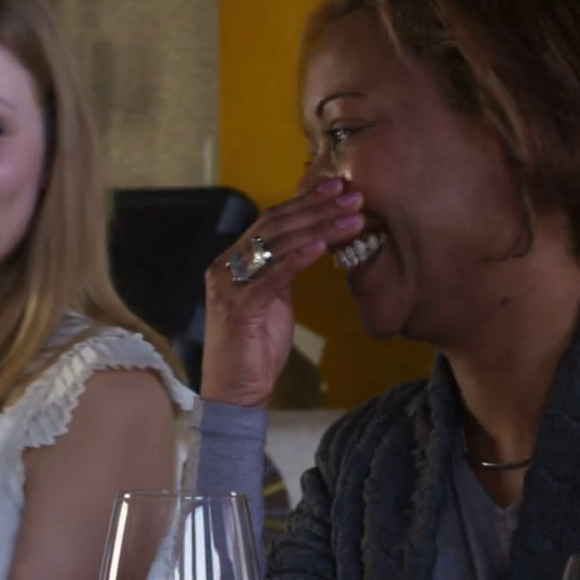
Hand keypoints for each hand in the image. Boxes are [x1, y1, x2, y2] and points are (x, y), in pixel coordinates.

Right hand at [200, 176, 362, 406]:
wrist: (234, 392)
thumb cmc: (255, 349)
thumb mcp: (273, 300)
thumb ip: (283, 270)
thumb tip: (312, 242)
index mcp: (233, 261)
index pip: (272, 221)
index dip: (306, 201)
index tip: (338, 187)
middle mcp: (226, 267)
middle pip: (276, 226)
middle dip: (318, 208)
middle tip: (353, 195)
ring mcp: (229, 286)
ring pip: (278, 246)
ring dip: (319, 229)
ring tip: (352, 218)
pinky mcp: (238, 308)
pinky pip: (272, 277)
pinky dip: (298, 259)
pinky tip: (323, 246)